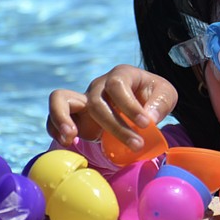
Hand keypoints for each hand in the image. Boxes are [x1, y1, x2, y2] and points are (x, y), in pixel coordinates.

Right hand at [46, 65, 177, 150]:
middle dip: (116, 127)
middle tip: (136, 145)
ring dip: (62, 118)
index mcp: (121, 74)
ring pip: (61, 100)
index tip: (147, 124)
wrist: (140, 102)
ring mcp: (84, 98)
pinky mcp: (75, 115)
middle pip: (96, 102)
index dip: (130, 106)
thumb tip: (150, 118)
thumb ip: (161, 103)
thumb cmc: (152, 97)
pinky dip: (55, 128)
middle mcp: (99, 84)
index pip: (118, 85)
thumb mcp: (165, 95)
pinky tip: (68, 143)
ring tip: (71, 137)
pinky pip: (54, 116)